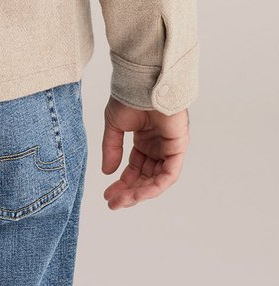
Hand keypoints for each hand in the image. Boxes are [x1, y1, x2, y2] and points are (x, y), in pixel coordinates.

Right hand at [101, 95, 189, 209]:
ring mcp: (169, 148)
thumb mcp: (115, 126)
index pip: (135, 168)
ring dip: (140, 192)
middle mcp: (158, 146)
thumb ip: (112, 149)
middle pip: (146, 177)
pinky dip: (154, 186)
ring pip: (157, 180)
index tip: (108, 195)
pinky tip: (138, 193)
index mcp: (144, 139)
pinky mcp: (178, 148)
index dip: (122, 183)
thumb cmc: (129, 97)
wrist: (141, 83)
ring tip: (122, 200)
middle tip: (114, 202)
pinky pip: (169, 174)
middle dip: (129, 191)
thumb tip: (107, 172)